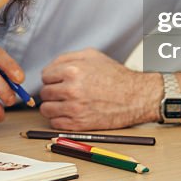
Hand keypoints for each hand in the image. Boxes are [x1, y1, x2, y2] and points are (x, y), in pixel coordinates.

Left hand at [39, 48, 160, 129]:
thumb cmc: (116, 76)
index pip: (45, 76)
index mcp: (73, 70)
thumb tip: (49, 68)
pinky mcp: (79, 124)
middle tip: (64, 92)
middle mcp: (71, 89)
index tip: (58, 81)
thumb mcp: (92, 56)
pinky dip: (59, 119)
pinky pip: (55, 123)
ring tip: (64, 104)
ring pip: (46, 109)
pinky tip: (69, 114)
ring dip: (53, 107)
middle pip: (45, 93)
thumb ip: (67, 58)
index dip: (52, 78)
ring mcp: (74, 108)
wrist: (135, 96)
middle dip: (52, 92)